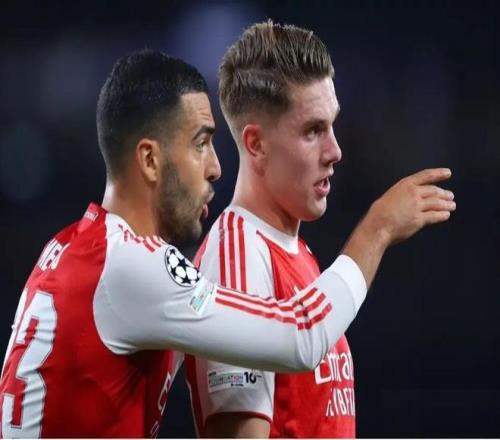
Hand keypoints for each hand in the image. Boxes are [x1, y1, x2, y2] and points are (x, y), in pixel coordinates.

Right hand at [342, 168, 455, 288]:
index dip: (438, 174)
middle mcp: (413, 194)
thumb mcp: (390, 196)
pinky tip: (446, 215)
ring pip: (437, 203)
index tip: (448, 173)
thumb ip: (403, 195)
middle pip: (435, 191)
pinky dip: (443, 215)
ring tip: (451, 206)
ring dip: (447, 204)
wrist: (377, 226)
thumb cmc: (379, 213)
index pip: (426, 176)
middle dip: (444, 194)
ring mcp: (417, 207)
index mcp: (405, 185)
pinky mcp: (419, 220)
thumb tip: (413, 198)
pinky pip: (435, 216)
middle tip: (450, 196)